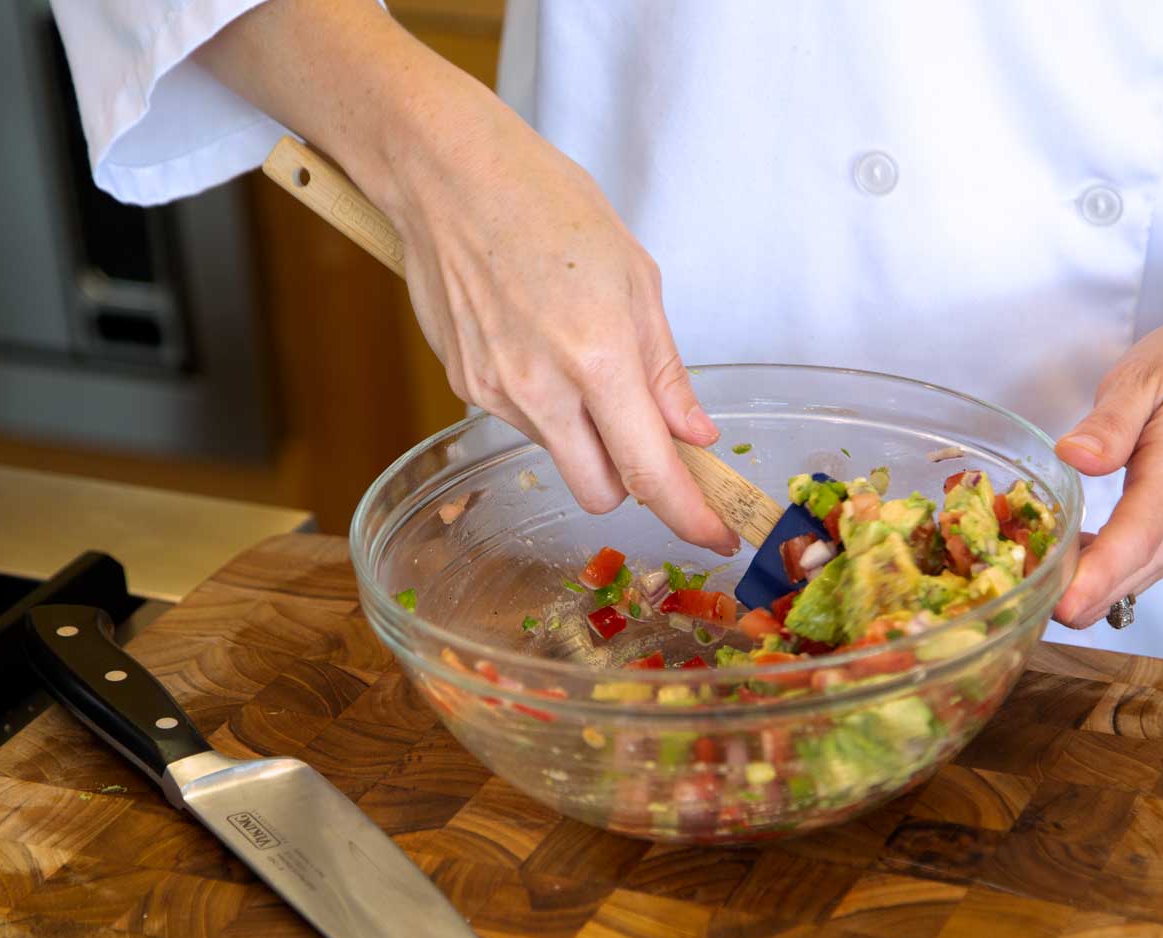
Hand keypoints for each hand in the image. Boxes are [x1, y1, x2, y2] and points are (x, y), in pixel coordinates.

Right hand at [199, 0, 737, 553]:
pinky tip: (536, 342)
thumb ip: (665, 370)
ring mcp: (496, 394)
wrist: (446, 176)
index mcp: (599, 358)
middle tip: (647, 435)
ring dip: (584, 432)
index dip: (689, 516)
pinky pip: (522, 422)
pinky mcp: (464, 387)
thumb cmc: (545, 205)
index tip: (716, 536)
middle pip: (600, 492)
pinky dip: (545, 403)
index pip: (650, 472)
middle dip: (630, 481)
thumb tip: (693, 434)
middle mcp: (543, 390)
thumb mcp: (635, 277)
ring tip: (577, 353)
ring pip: (560, 455)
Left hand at [1051, 251, 1162, 627]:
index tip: (1057, 606)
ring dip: (1075, 589)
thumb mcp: (1148, 374)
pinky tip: (1059, 557)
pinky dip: (1095, 577)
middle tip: (1004, 584)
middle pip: (1123, 581)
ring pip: (1125, 588)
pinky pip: (1132, 575)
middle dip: (1064, 593)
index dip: (1093, 579)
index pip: (1134, 542)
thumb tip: (1073, 456)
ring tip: (1021, 571)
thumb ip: (1110, 423)